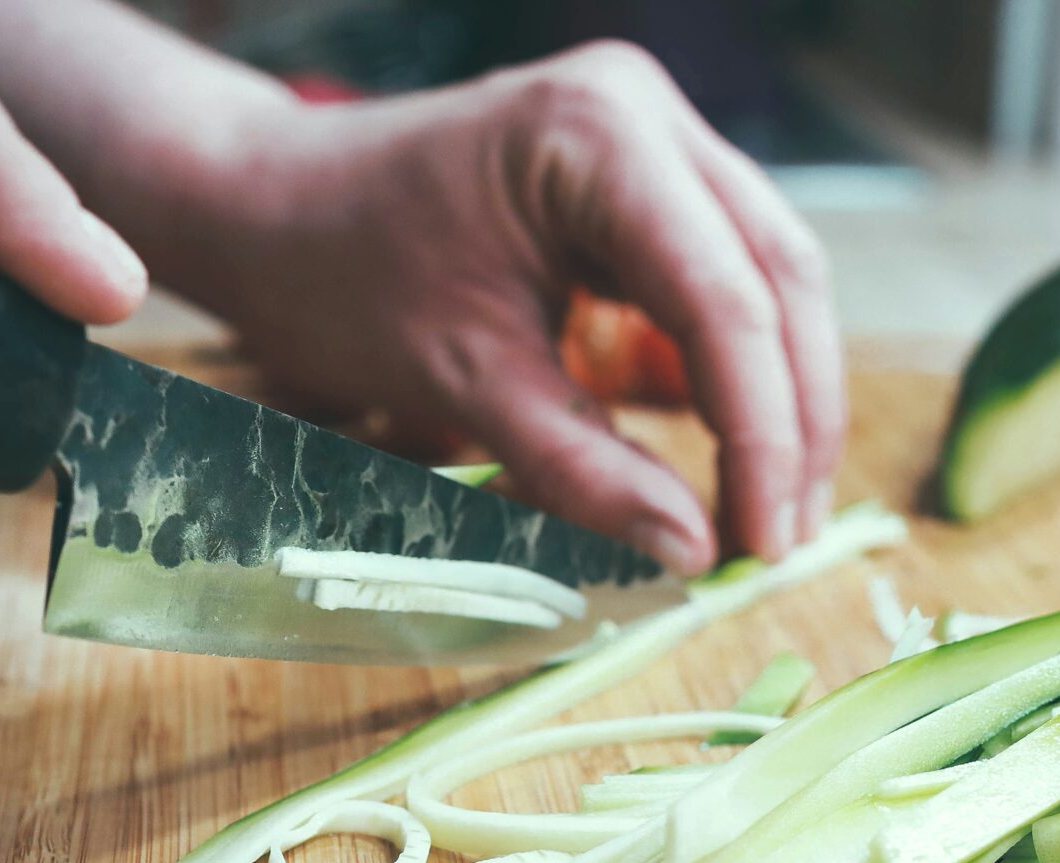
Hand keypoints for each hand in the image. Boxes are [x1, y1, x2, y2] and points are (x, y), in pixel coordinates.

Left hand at [154, 43, 843, 573]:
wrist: (269, 211)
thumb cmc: (341, 279)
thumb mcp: (463, 386)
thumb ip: (583, 472)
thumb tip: (693, 552)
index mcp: (598, 135)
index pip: (726, 300)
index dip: (761, 434)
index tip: (761, 544)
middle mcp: (646, 113)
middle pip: (778, 277)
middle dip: (791, 422)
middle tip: (781, 542)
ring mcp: (653, 138)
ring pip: (769, 278)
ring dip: (779, 400)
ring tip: (768, 514)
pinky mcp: (646, 181)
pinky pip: (724, 279)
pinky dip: (735, 371)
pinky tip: (734, 456)